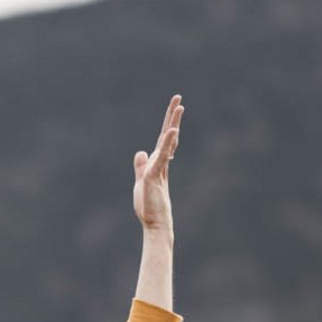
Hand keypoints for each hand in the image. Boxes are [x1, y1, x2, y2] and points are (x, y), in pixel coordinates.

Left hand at [133, 94, 182, 236]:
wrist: (155, 223)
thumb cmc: (149, 206)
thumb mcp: (141, 181)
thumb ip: (141, 166)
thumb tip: (141, 151)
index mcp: (157, 162)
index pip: (163, 138)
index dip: (168, 123)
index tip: (175, 107)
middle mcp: (161, 162)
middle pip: (167, 135)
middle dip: (172, 116)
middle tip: (179, 97)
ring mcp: (159, 168)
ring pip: (167, 142)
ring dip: (173, 123)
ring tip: (180, 107)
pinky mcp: (155, 175)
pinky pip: (162, 156)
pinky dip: (167, 143)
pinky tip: (172, 131)